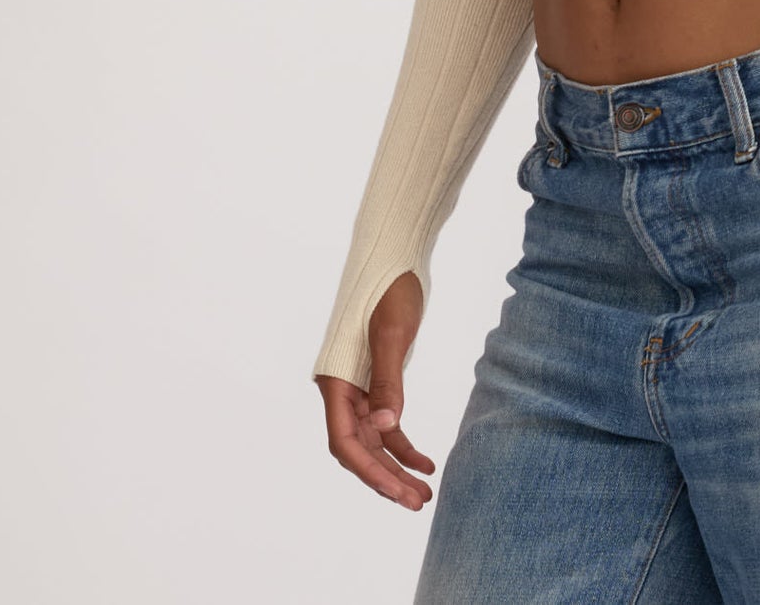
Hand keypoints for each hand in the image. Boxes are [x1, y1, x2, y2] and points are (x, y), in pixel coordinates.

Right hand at [315, 270, 435, 509]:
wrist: (394, 256)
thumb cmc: (389, 289)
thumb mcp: (391, 334)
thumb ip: (388, 381)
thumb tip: (388, 426)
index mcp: (335, 382)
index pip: (346, 441)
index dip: (370, 471)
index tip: (397, 492)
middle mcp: (342, 390)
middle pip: (360, 448)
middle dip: (386, 479)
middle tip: (418, 504)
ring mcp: (359, 387)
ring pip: (375, 440)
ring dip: (396, 467)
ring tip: (424, 494)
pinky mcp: (377, 380)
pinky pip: (388, 422)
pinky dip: (404, 444)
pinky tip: (425, 463)